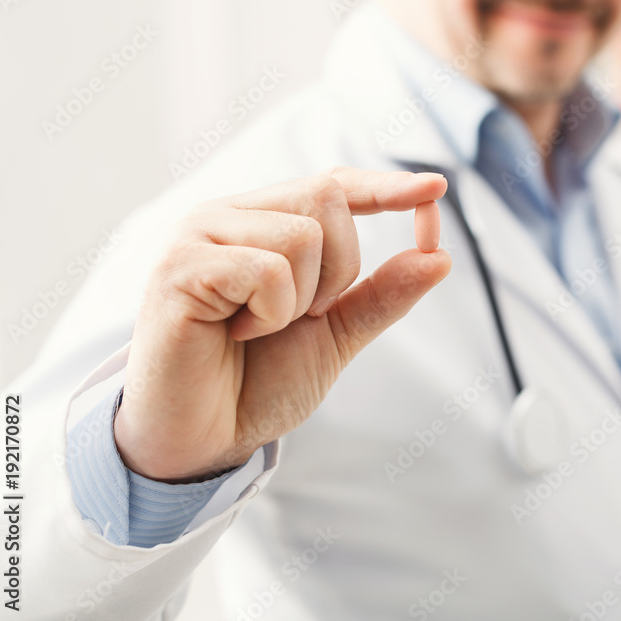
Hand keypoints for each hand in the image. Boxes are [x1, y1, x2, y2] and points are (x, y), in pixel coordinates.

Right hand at [114, 168, 450, 480]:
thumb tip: (441, 257)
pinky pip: (267, 270)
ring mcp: (199, 233)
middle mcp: (231, 215)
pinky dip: (270, 313)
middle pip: (327, 196)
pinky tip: (234, 332)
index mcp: (265, 223)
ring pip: (302, 234)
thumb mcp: (336, 334)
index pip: (333, 183)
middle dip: (340, 268)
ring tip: (257, 327)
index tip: (435, 189)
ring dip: (301, 299)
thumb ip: (381, 295)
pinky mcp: (179, 265)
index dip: (384, 186)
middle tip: (297, 316)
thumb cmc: (257, 382)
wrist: (203, 437)